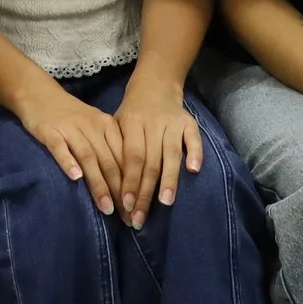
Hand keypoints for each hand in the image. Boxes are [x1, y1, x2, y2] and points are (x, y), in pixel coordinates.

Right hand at [14, 79, 126, 217]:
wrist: (39, 93)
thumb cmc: (71, 115)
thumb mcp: (95, 127)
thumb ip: (109, 150)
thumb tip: (126, 183)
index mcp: (108, 126)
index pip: (125, 158)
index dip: (132, 185)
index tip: (137, 209)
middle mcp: (92, 127)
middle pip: (110, 162)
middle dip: (120, 191)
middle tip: (126, 217)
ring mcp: (71, 128)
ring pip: (89, 158)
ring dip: (99, 184)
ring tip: (106, 207)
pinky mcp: (50, 131)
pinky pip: (60, 148)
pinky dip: (68, 162)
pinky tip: (75, 178)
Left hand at [113, 74, 206, 228]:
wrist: (154, 85)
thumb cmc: (131, 114)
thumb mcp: (116, 125)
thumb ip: (115, 151)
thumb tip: (107, 189)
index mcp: (131, 123)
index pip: (131, 158)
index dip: (129, 182)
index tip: (126, 206)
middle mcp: (152, 122)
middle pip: (150, 162)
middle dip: (145, 192)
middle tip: (140, 218)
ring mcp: (172, 122)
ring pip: (171, 154)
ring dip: (169, 180)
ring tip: (165, 203)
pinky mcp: (189, 122)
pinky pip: (193, 138)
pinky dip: (194, 153)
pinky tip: (193, 171)